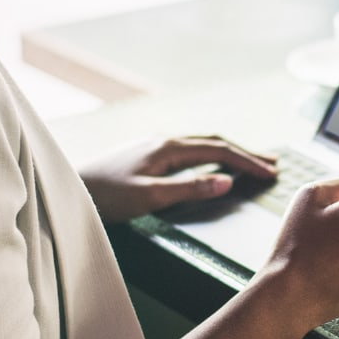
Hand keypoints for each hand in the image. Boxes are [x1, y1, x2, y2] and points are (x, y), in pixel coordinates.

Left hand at [80, 135, 277, 221]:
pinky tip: (211, 163)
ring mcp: (154, 146)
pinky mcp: (146, 154)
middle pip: (215, 141)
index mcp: (168, 147)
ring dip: (229, 152)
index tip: (271, 173)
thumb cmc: (104, 196)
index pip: (219, 150)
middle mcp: (164, 140)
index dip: (248, 161)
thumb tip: (226, 181)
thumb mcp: (150, 197)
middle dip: (245, 152)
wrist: (67, 189)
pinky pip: (189, 150)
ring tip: (250, 162)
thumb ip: (190, 189)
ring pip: (201, 144)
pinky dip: (210, 155)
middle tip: (272, 163)